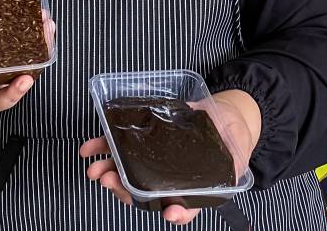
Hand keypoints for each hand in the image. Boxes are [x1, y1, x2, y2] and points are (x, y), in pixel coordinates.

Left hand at [79, 89, 260, 224]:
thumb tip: (220, 184)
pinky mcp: (144, 138)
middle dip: (121, 188)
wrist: (226, 115)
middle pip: (141, 190)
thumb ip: (229, 174)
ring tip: (95, 170)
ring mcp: (153, 158)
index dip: (173, 212)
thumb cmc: (232, 141)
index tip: (168, 211)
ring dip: (106, 171)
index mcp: (189, 188)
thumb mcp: (236, 158)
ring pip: (126, 171)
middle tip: (109, 180)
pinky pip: (119, 145)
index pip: (178, 207)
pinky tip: (90, 148)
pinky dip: (102, 146)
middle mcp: (167, 177)